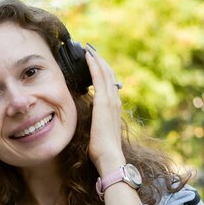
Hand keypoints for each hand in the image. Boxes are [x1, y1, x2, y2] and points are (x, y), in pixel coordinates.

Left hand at [84, 44, 125, 174]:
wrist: (108, 156)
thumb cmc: (101, 149)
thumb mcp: (97, 130)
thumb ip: (95, 119)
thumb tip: (89, 117)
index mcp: (114, 106)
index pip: (109, 83)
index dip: (101, 70)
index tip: (93, 60)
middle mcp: (115, 100)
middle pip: (109, 73)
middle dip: (99, 59)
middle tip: (90, 48)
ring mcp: (111, 100)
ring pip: (105, 72)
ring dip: (96, 58)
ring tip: (88, 48)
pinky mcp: (104, 102)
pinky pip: (99, 78)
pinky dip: (94, 65)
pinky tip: (88, 56)